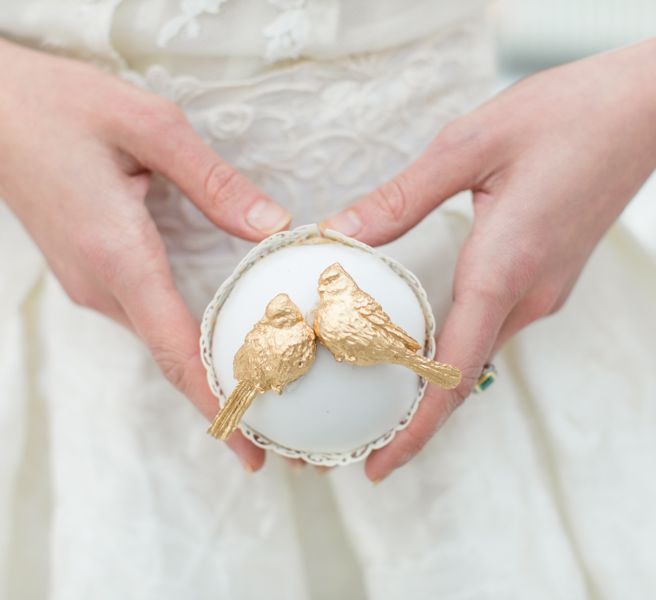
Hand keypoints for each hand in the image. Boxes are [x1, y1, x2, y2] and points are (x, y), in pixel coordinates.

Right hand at [0, 39, 290, 470]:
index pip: (175, 348)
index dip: (216, 401)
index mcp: (117, 254)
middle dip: (222, 400)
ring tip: (259, 391)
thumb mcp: (148, 126)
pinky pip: (146, 319)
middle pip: (170, 358)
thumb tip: (270, 227)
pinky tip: (217, 341)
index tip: (247, 447)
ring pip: (158, 341)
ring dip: (205, 372)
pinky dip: (184, 342)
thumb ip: (213, 182)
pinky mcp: (89, 271)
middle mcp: (100, 284)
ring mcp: (90, 282)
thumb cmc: (60, 107)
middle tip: (273, 433)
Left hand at [323, 39, 655, 481]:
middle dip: (412, 419)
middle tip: (360, 440)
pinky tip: (422, 343)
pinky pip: (491, 330)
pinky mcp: (545, 277)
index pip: (454, 371)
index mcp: (505, 268)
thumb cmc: (566, 117)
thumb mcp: (470, 146)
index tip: (379, 465)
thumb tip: (340, 233)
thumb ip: (402, 197)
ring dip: (431, 386)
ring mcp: (542, 291)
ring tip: (380, 398)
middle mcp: (527, 295)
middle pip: (462, 379)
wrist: (643, 108)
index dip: (415, 427)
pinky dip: (453, 352)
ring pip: (477, 357)